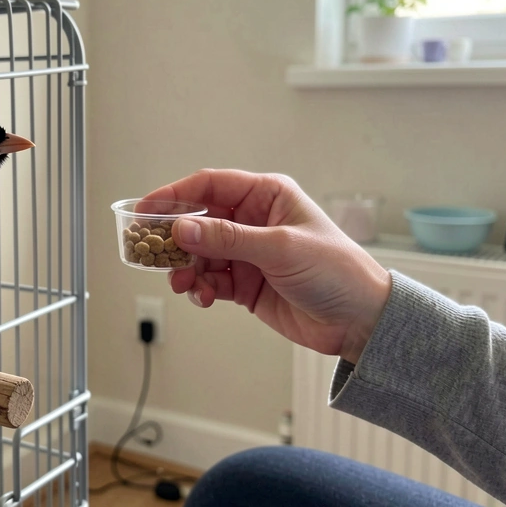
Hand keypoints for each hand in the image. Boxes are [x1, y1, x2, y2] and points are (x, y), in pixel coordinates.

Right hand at [142, 170, 392, 363]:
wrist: (361, 321)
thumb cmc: (336, 271)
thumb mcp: (280, 249)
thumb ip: (228, 239)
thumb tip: (181, 229)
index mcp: (266, 196)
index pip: (209, 186)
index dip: (174, 195)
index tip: (144, 211)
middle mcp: (253, 220)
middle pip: (197, 221)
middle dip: (174, 238)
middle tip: (150, 254)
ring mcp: (247, 253)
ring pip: (199, 254)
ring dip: (185, 268)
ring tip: (182, 283)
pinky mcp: (245, 284)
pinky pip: (209, 280)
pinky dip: (199, 288)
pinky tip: (203, 297)